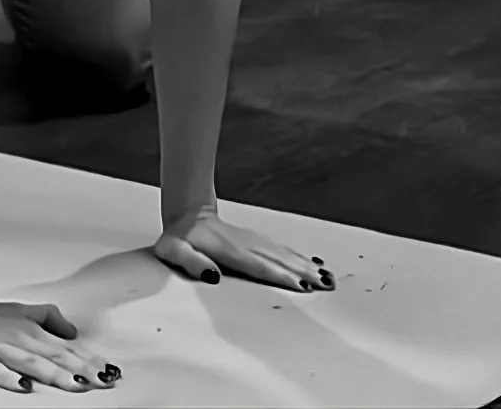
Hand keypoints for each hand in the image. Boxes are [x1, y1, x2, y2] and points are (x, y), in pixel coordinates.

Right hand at [0, 293, 121, 393]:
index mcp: (28, 330)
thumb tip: (72, 333)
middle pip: (53, 358)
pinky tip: (23, 386)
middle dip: (80, 370)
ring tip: (75, 384)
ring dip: (53, 374)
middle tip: (103, 380)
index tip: (109, 371)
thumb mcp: (19, 311)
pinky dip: (8, 377)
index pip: (65, 349)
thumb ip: (48, 319)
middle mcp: (15, 339)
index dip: (89, 360)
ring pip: (28, 363)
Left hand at [154, 206, 335, 293]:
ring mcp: (253, 241)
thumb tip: (211, 276)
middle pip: (278, 260)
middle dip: (303, 273)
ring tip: (327, 278)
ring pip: (284, 254)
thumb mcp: (173, 251)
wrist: (187, 214)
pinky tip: (314, 264)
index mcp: (228, 251)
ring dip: (306, 265)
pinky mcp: (256, 240)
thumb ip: (190, 262)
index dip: (280, 276)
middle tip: (327, 285)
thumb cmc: (179, 238)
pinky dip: (299, 256)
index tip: (301, 285)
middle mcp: (245, 245)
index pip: (259, 266)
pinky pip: (282, 249)